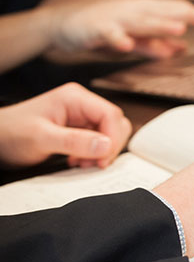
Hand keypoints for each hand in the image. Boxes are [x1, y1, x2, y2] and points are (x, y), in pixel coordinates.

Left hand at [0, 83, 130, 168]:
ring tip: (81, 163)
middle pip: (115, 124)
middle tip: (92, 163)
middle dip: (108, 147)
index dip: (112, 138)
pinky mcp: (79, 131)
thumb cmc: (10, 133)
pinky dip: (94, 155)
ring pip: (109, 135)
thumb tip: (106, 145)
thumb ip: (74, 141)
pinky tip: (77, 160)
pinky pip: (99, 143)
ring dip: (101, 153)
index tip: (102, 159)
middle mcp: (82, 105)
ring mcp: (81, 118)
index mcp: (75, 98)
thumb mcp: (41, 138)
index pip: (111, 115)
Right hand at [49, 0, 193, 58]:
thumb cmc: (102, 29)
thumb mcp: (135, 38)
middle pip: (164, 11)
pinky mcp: (96, 29)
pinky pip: (110, 34)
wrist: (63, 25)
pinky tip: (127, 44)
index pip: (175, 9)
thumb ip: (157, 43)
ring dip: (160, 25)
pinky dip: (119, 38)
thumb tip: (182, 48)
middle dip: (186, 15)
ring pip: (141, 21)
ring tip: (178, 29)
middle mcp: (132, 10)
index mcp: (144, 10)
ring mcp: (115, 18)